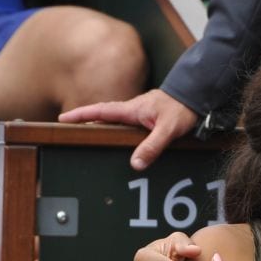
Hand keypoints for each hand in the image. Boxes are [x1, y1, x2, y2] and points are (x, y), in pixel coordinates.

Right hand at [58, 89, 198, 169]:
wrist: (197, 96)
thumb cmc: (182, 110)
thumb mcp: (168, 130)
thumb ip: (152, 146)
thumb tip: (135, 163)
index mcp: (132, 109)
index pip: (101, 111)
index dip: (82, 115)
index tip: (63, 118)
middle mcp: (133, 108)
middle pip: (104, 113)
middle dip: (86, 118)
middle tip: (68, 125)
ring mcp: (141, 111)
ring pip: (116, 116)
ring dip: (101, 120)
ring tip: (87, 130)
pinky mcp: (149, 115)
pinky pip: (127, 119)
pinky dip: (117, 123)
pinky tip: (118, 132)